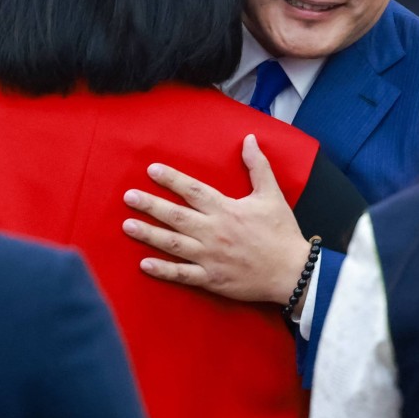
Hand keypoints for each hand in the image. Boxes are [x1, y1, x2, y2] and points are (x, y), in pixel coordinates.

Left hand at [122, 134, 311, 305]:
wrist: (292, 271)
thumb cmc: (281, 232)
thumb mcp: (272, 195)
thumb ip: (258, 166)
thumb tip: (249, 139)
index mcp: (227, 209)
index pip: (193, 190)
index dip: (171, 179)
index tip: (152, 170)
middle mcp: (214, 231)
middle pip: (175, 216)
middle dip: (150, 205)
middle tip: (128, 197)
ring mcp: (210, 257)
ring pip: (173, 244)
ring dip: (148, 234)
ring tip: (127, 226)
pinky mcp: (211, 278)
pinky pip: (182, 274)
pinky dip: (163, 270)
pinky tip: (144, 264)